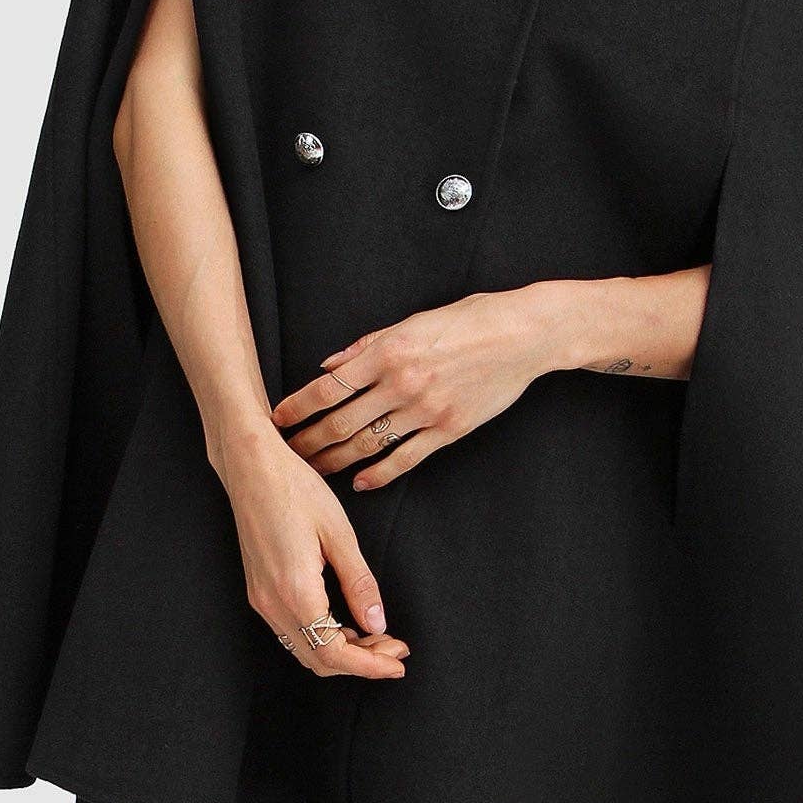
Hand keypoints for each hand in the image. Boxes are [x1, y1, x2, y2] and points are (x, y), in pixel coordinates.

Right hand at [215, 427, 410, 679]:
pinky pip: (292, 631)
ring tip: (378, 638)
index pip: (334, 653)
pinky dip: (322, 637)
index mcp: (295, 591)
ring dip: (342, 651)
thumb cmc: (294, 489)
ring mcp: (261, 599)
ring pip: (304, 649)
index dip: (370, 666)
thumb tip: (377, 624)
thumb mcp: (339, 533)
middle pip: (318, 660)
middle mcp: (272, 604)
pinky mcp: (259, 590)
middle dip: (361, 663)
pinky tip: (346, 622)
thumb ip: (359, 583)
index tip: (399, 663)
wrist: (250, 466)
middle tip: (396, 649)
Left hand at [269, 288, 557, 492]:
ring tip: (315, 470)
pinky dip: (379, 474)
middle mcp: (403, 383)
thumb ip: (368, 346)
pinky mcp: (449, 429)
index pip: (328, 386)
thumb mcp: (414, 321)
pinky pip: (406, 459)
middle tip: (287, 453)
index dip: (298, 406)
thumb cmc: (469, 319)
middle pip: (341, 422)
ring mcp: (427, 410)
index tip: (278, 418)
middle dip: (309, 441)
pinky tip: (360, 482)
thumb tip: (329, 366)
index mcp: (389, 351)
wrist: (524, 335)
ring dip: (336, 461)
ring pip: (368, 444)